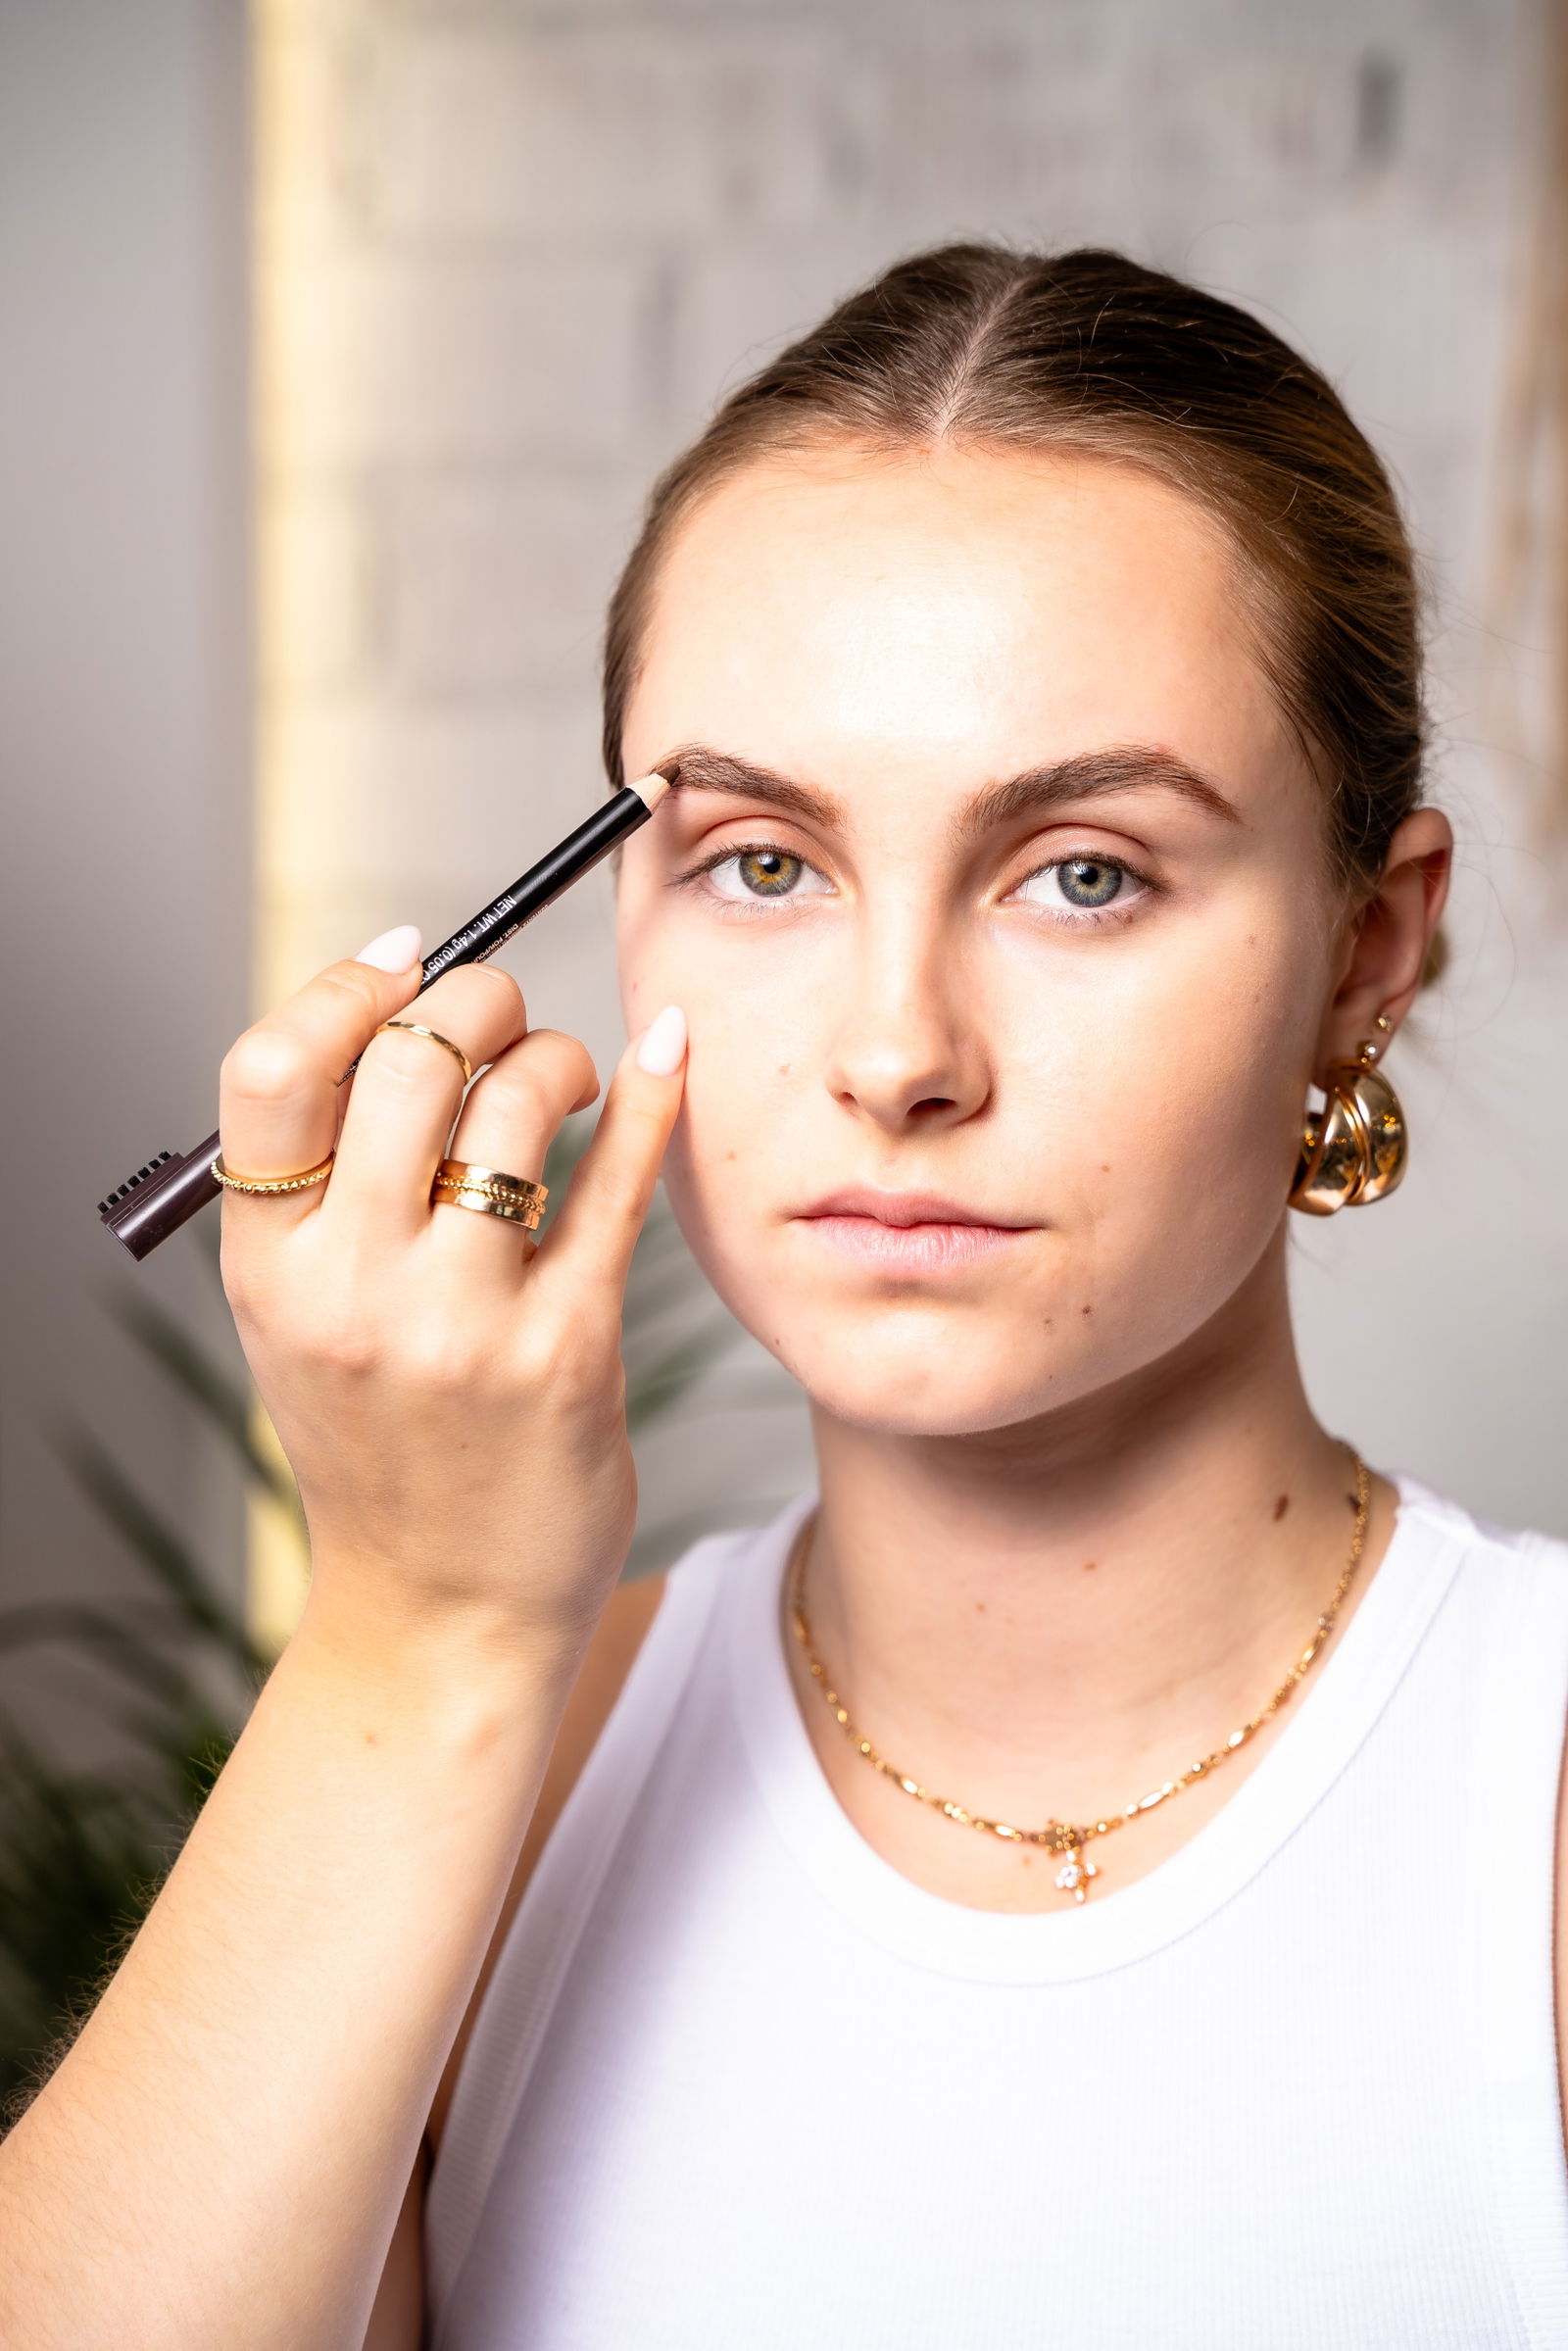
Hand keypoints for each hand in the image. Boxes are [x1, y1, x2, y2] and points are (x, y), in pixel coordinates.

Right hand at [217, 929, 687, 1652]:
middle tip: (503, 1009)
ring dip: (553, 1055)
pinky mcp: (568, 1350)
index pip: (272, 1069)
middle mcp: (353, 1288)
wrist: (440, 1610)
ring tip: (564, 1078)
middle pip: (405, 1061)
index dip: (345, 986)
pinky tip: (668, 1052)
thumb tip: (398, 1014)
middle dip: (473, 997)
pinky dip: (651, 1096)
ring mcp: (463, 1322)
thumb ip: (326, 1188)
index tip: (407, 960)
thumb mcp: (303, 1320)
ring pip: (514, 1104)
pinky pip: (618, 1182)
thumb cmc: (382, 1444)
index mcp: (268, 1266)